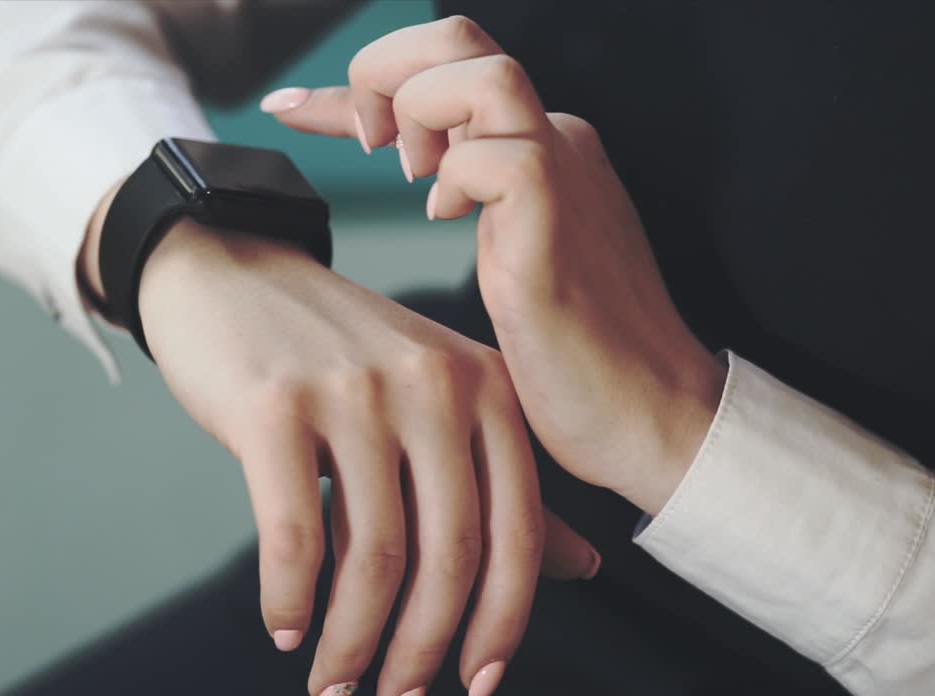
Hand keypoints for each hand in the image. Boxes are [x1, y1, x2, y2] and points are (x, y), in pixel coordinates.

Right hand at [80, 211, 599, 695]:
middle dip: (423, 651)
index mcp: (486, 388)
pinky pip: (296, 535)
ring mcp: (356, 393)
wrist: (229, 275)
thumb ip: (503, 485)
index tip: (475, 685)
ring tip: (331, 685)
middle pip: (450, 555)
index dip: (502, 625)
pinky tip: (285, 627)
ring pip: (374, 556)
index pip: (516, 532)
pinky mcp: (277, 406)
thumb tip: (584, 568)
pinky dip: (291, 599)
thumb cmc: (334, 354)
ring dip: (351, 643)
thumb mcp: (433, 406)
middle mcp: (434, 385)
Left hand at [262, 16, 725, 516]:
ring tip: (405, 171)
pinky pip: (498, 156)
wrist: (645, 414)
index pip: (443, 70)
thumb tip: (407, 168)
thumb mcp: (503, 255)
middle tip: (363, 142)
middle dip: (381, 70)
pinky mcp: (556, 221)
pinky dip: (455, 176)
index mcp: (540, 147)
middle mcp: (553, 143)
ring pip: (483, 73)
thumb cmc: (571, 354)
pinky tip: (447, 218)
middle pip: (459, 41)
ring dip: (418, 108)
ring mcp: (562, 174)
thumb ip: (464, 198)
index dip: (357, 80)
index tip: (289, 107)